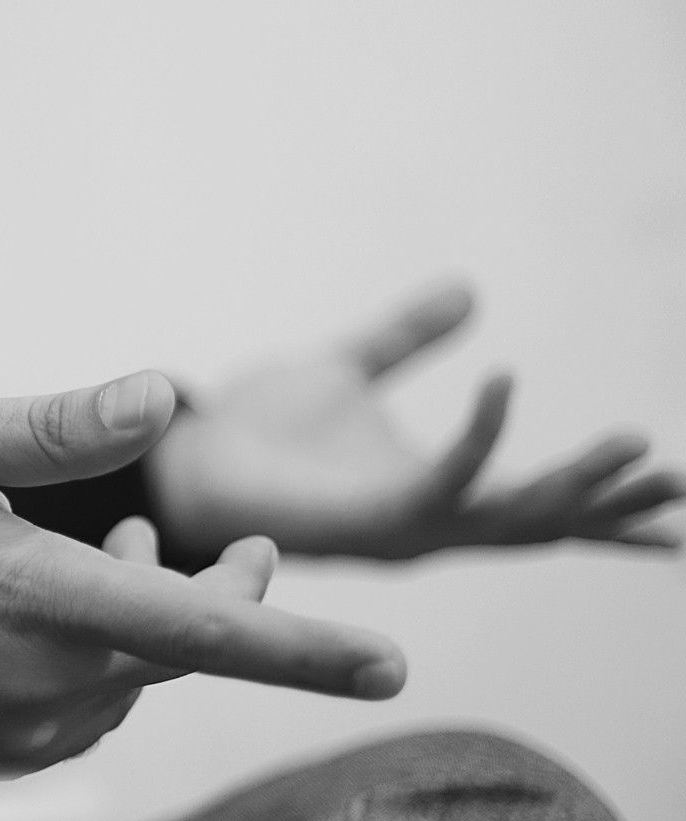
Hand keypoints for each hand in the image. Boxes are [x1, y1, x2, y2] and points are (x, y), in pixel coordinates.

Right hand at [0, 372, 405, 766]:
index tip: (387, 662)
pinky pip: (90, 709)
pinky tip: (52, 612)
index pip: (196, 626)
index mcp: (26, 595)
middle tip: (224, 544)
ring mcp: (14, 729)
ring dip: (150, 620)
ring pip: (138, 680)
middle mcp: (32, 679)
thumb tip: (164, 396)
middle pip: (183, 651)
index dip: (300, 646)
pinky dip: (103, 660)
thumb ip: (49, 425)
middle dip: (226, 596)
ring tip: (101, 556)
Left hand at [146, 283, 685, 561]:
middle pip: (542, 522)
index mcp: (434, 493)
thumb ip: (408, 335)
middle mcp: (427, 522)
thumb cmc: (258, 427)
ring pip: (510, 517)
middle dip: (612, 505)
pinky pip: (440, 483)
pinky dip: (478, 436)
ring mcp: (400, 530)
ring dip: (573, 486)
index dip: (607, 512)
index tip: (681, 510)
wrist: (185, 452)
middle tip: (681, 479)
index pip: (538, 506)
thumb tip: (471, 289)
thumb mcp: (349, 367)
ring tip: (636, 446)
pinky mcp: (364, 523)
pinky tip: (503, 379)